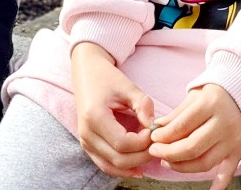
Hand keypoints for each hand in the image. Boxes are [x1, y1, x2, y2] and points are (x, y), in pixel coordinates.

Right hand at [70, 42, 155, 177]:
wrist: (86, 71)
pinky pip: (105, 165)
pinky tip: (138, 168)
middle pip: (118, 158)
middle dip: (142, 156)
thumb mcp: (129, 87)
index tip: (153, 131)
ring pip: (111, 166)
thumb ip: (144, 108)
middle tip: (156, 144)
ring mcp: (84, 140)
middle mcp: (86, 132)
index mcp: (94, 116)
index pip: (123, 143)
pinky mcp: (87, 144)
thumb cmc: (107, 77)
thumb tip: (155, 130)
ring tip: (149, 154)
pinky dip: (122, 169)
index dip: (143, 143)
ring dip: (134, 164)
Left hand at [148, 84, 240, 189]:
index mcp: (210, 105)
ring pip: (206, 162)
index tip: (153, 137)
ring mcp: (233, 140)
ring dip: (183, 166)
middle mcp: (223, 124)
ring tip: (167, 161)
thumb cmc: (215, 94)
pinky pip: (228, 171)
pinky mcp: (240, 151)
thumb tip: (157, 128)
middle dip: (169, 153)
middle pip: (192, 147)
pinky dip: (219, 184)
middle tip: (154, 151)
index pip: (182, 126)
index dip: (164, 135)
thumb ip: (177, 114)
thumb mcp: (195, 96)